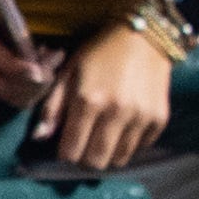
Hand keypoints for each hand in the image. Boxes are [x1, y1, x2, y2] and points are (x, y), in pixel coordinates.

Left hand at [40, 25, 171, 169]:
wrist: (145, 36)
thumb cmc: (100, 53)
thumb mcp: (69, 72)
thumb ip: (53, 107)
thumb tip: (40, 137)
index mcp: (88, 101)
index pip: (70, 152)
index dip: (65, 152)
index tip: (68, 143)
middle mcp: (116, 113)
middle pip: (95, 162)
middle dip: (86, 158)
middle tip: (86, 143)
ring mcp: (140, 118)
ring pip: (118, 160)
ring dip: (108, 154)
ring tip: (105, 137)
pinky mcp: (159, 119)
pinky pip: (139, 148)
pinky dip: (129, 144)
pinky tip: (124, 127)